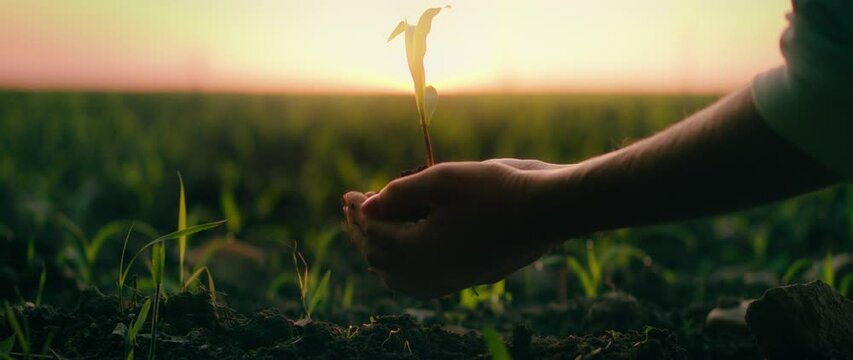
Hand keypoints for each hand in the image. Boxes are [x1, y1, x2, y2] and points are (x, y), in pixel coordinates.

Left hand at [343, 160, 566, 298]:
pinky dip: (400, 270)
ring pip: (396, 278)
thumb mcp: (443, 178)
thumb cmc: (498, 188)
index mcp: (420, 249)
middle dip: (361, 232)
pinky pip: (419, 285)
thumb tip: (365, 207)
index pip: (374, 232)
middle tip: (353, 209)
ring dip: (378, 253)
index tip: (348, 194)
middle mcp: (431, 273)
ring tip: (371, 230)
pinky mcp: (465, 279)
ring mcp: (449, 280)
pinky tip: (403, 256)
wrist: (546, 211)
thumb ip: (400, 192)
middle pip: (379, 258)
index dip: (357, 212)